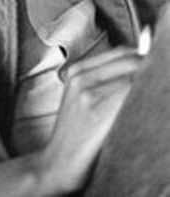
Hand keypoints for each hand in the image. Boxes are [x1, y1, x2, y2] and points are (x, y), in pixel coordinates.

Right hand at [39, 46, 143, 193]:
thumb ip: (104, 81)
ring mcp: (87, 92)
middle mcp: (81, 77)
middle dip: (151, 70)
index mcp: (78, 70)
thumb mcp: (82, 99)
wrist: (58, 164)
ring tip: (155, 98)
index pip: (123, 52)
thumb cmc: (77, 135)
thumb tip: (139, 68)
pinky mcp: (96, 111)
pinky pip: (130, 94)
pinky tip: (147, 109)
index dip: (144, 59)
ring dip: (150, 86)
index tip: (156, 71)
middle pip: (131, 61)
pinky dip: (144, 98)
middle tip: (159, 85)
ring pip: (134, 77)